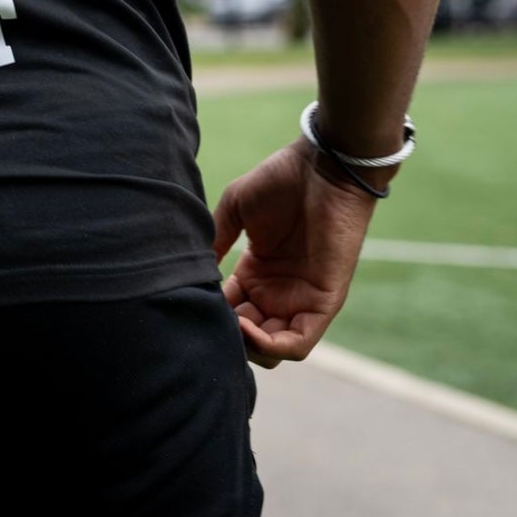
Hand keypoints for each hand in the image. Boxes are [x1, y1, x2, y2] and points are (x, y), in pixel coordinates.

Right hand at [212, 138, 376, 368]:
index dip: (212, 312)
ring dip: (247, 346)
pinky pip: (298, 343)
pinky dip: (270, 345)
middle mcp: (277, 293)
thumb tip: (193, 269)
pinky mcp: (323, 304)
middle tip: (209, 320)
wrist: (324, 167)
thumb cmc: (281, 180)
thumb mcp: (236, 208)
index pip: (230, 311)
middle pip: (249, 338)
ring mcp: (300, 300)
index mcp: (256, 274)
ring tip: (228, 325)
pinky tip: (246, 326)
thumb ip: (217, 239)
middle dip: (228, 336)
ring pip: (272, 349)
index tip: (192, 301)